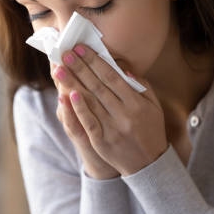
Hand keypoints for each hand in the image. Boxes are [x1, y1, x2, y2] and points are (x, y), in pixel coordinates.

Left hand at [53, 44, 167, 176]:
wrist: (148, 164)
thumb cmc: (151, 129)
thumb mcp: (153, 105)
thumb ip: (141, 85)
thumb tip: (121, 68)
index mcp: (136, 103)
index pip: (112, 77)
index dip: (96, 62)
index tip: (82, 49)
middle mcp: (124, 114)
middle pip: (98, 86)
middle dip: (80, 68)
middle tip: (66, 53)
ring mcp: (112, 129)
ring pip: (90, 102)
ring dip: (73, 84)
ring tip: (60, 70)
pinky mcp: (101, 141)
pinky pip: (88, 122)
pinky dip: (78, 108)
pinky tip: (68, 95)